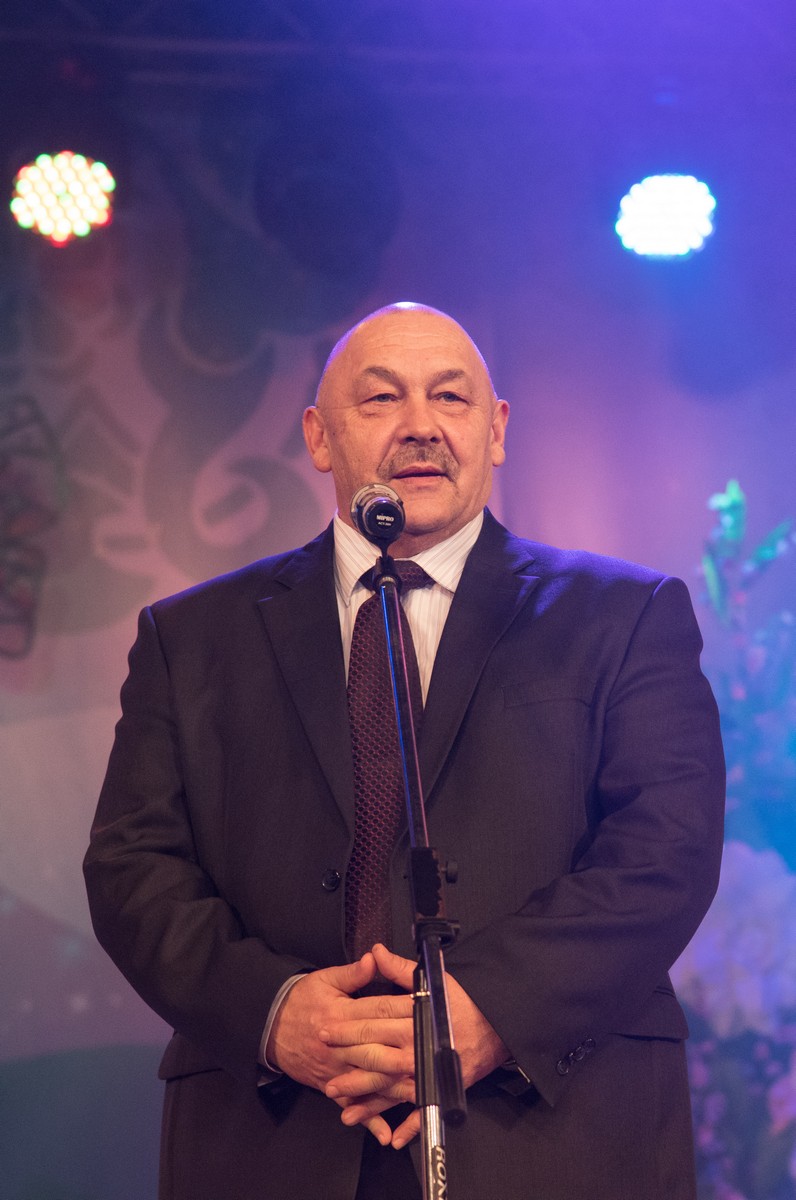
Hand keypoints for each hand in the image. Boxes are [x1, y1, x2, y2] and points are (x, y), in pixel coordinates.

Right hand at [266, 952, 413, 1144]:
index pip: (376, 1012)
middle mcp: (339, 1046)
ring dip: (392, 1090)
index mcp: (340, 1014)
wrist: (270, 1027)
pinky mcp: (330, 1087)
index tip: (424, 1013)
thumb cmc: (301, 1001)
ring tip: (419, 1094)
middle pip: (375, 1050)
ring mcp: (335, 1070)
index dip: (401, 1011)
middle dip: (402, 1055)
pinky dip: (369, 1121)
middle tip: (429, 1059)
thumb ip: (352, 973)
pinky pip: (352, 1106)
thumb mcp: (324, 979)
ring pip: (368, 1082)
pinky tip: (386, 1134)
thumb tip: (374, 959)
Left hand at [321, 943, 509, 1147]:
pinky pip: (422, 1112)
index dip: (346, 1029)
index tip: (325, 1032)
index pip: (372, 1025)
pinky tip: (392, 1138)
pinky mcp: (440, 1089)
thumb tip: (375, 952)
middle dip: (347, 1068)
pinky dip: (408, 1127)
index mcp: (412, 1021)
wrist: (497, 1028)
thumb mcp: (433, 980)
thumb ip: (400, 968)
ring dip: (367, 1103)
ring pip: (391, 1090)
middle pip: (375, 1059)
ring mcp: (426, 1073)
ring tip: (344, 1111)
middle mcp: (416, 1050)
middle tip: (326, 1075)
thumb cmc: (464, 1004)